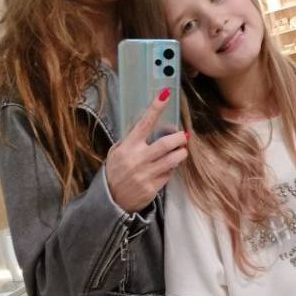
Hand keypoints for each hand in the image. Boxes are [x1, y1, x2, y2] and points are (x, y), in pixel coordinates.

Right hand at [105, 89, 187, 211]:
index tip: (165, 94)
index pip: (144, 123)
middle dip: (179, 138)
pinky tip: (170, 166)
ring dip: (181, 153)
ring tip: (182, 150)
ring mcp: (145, 175)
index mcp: (127, 147)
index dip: (155, 108)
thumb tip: (151, 126)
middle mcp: (137, 160)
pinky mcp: (152, 188)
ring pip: (172, 160)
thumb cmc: (115, 171)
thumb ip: (131, 140)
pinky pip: (169, 174)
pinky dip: (172, 168)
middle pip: (165, 144)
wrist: (111, 200)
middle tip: (184, 135)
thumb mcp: (116, 152)